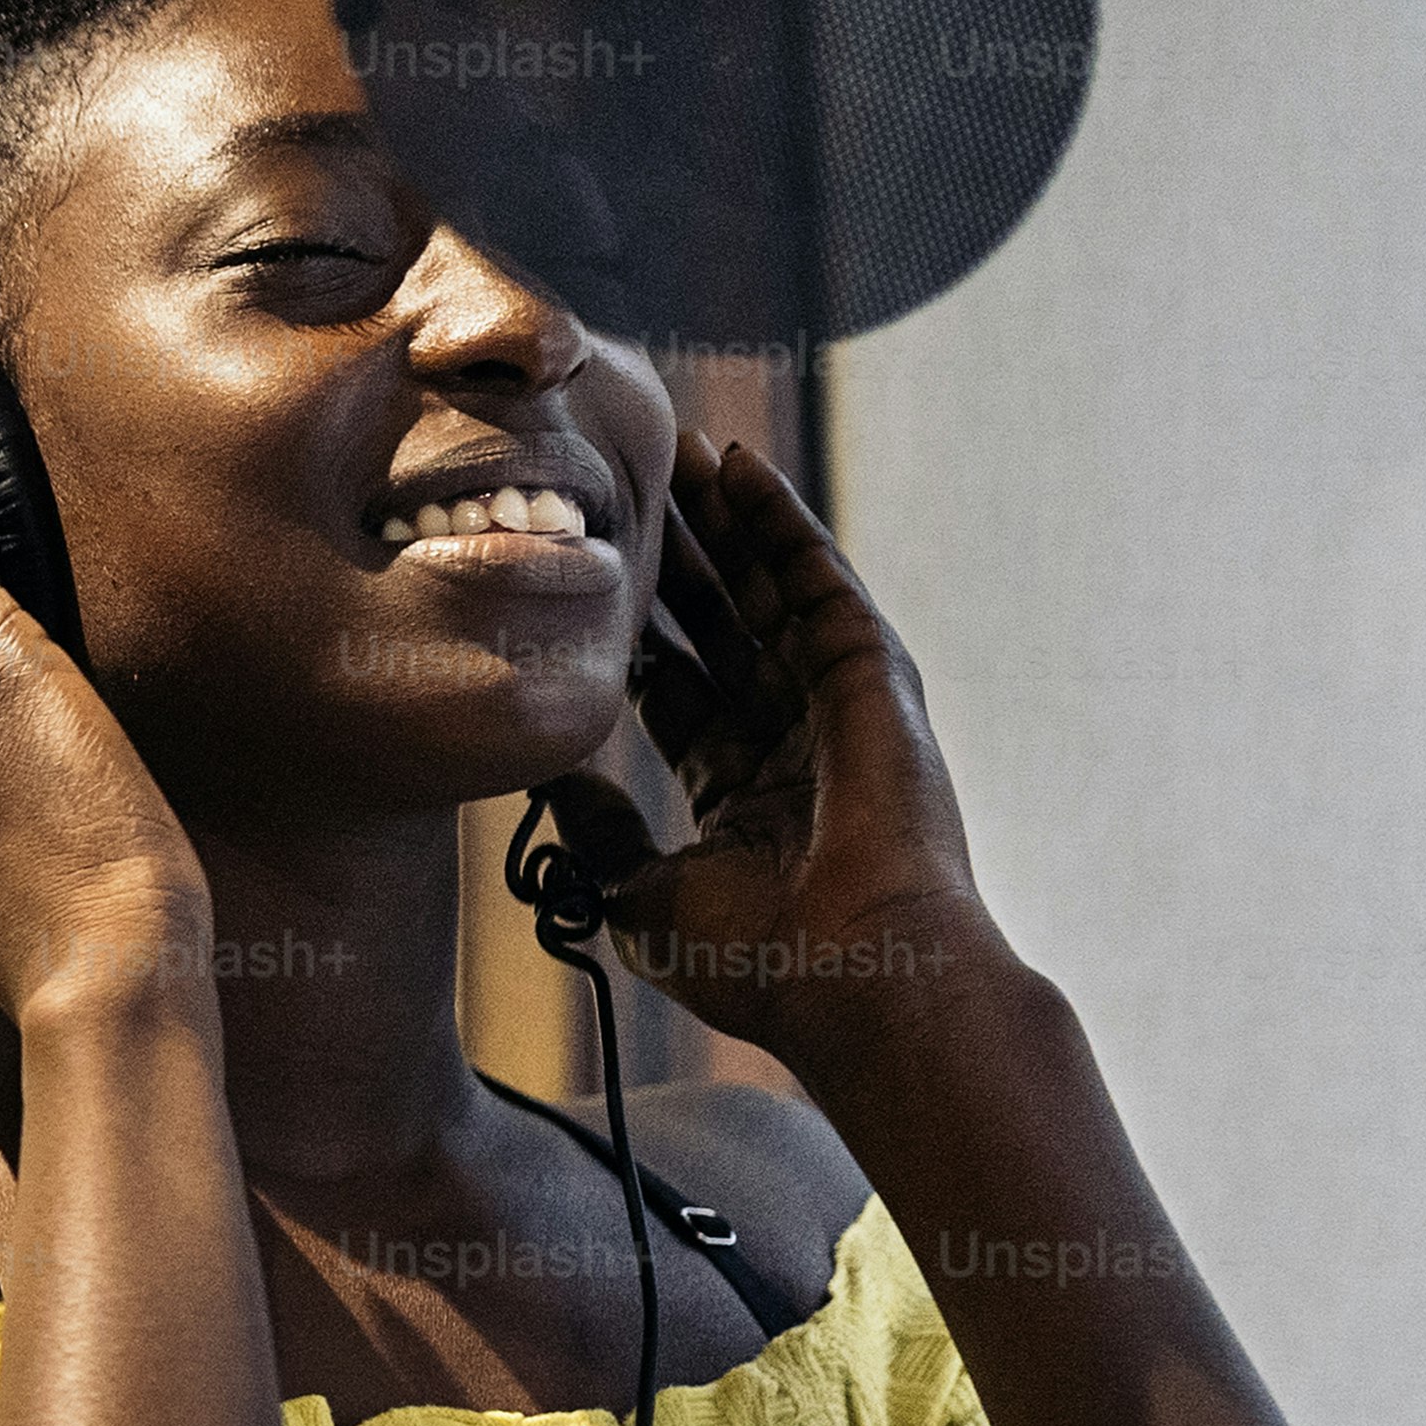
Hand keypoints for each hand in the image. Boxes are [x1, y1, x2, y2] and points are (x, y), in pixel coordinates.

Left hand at [599, 431, 1020, 1081]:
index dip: (629, 631)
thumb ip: (597, 834)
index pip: (675, 687)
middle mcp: (792, 737)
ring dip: (723, 518)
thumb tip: (552, 785)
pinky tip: (739, 468)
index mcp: (742, 790)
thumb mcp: (642, 895)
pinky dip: (779, 522)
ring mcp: (837, 703)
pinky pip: (819, 580)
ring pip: (767, 587)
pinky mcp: (873, 677)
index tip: (577, 577)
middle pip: (719, 623)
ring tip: (674, 449)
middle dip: (675, 553)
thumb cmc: (757, 962)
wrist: (855, 977)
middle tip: (622, 482)